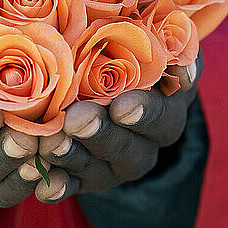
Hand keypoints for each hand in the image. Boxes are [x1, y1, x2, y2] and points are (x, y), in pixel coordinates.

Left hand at [35, 51, 202, 201]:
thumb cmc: (130, 50)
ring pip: (97, 169)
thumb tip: (183, 64)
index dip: (145, 113)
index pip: (163, 116)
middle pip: (128, 148)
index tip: (122, 105)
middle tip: (78, 119)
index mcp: (167, 111)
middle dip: (101, 134)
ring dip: (74, 157)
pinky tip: (44, 187)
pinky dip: (58, 186)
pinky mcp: (85, 177)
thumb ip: (166, 43)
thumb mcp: (152, 39)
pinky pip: (72, 186)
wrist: (104, 75)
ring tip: (52, 143)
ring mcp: (113, 164)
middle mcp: (144, 144)